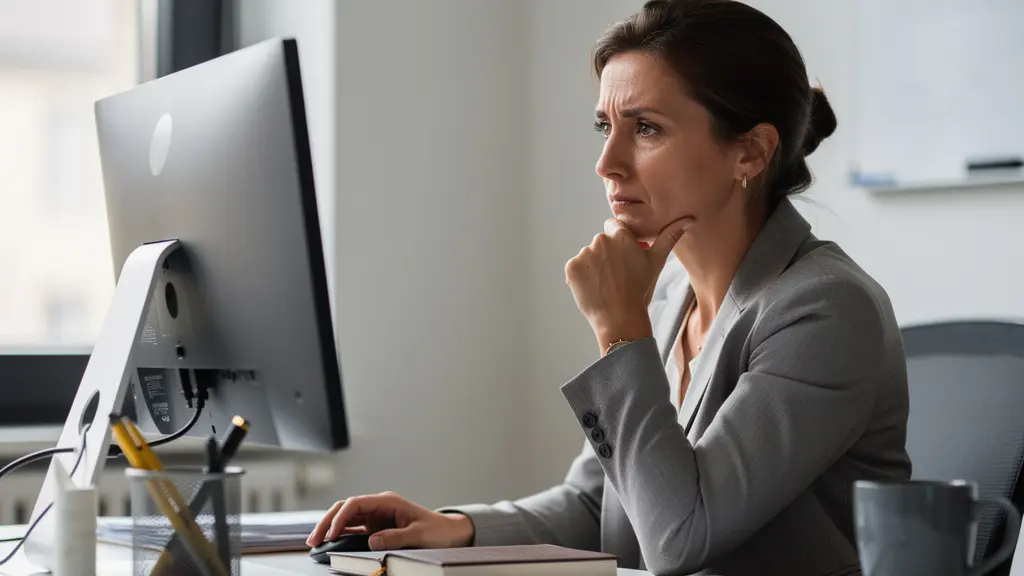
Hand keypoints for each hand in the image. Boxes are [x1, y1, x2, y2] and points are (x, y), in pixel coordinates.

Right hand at [306, 491, 474, 550]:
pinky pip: (353, 530)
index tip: (333, 533)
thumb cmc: (436, 530)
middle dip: (327, 521)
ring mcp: (375, 517)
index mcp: (388, 501)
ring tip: (315, 542)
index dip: (341, 517)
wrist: (447, 532)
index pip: (356, 503)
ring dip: (330, 528)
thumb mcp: (419, 534)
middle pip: (345, 509)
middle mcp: (378, 506)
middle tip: (314, 538)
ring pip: (345, 518)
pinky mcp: (375, 528)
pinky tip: (329, 543)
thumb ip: (396, 537)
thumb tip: (372, 541)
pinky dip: (340, 536)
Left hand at [565, 217, 692, 352]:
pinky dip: (582, 277)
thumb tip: (690, 220)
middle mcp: (601, 241)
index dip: (619, 240)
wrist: (621, 319)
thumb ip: (670, 237)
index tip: (623, 257)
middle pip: (601, 242)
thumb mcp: (657, 262)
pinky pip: (576, 268)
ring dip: (594, 266)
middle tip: (617, 275)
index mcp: (621, 236)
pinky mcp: (571, 268)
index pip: (614, 226)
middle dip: (607, 254)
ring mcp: (584, 255)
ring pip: (588, 256)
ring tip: (606, 284)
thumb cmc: (641, 290)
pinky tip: (594, 288)